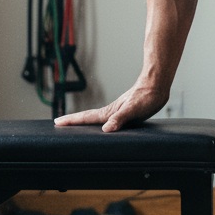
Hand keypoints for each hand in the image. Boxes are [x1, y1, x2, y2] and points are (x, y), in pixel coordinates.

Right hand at [53, 81, 167, 132]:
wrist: (156, 85)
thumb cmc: (146, 97)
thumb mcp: (133, 110)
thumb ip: (120, 119)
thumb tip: (106, 129)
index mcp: (109, 112)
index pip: (86, 117)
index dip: (72, 120)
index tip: (57, 122)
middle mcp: (111, 111)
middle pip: (87, 117)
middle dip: (73, 121)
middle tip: (59, 123)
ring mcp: (117, 111)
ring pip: (96, 118)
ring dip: (85, 121)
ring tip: (75, 125)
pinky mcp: (125, 111)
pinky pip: (108, 119)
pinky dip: (101, 122)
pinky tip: (104, 126)